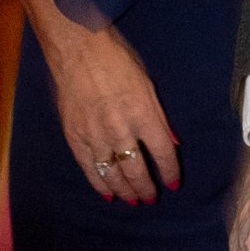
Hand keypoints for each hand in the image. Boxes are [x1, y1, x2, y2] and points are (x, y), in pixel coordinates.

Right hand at [49, 31, 178, 207]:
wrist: (78, 50)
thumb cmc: (117, 61)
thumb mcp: (147, 84)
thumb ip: (159, 117)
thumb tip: (171, 142)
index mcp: (142, 112)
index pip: (162, 151)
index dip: (170, 171)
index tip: (174, 183)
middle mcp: (120, 128)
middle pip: (137, 169)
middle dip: (147, 187)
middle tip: (152, 198)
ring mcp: (95, 135)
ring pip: (113, 174)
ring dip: (125, 190)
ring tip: (134, 200)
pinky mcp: (75, 138)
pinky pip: (90, 169)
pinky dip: (100, 184)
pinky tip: (108, 194)